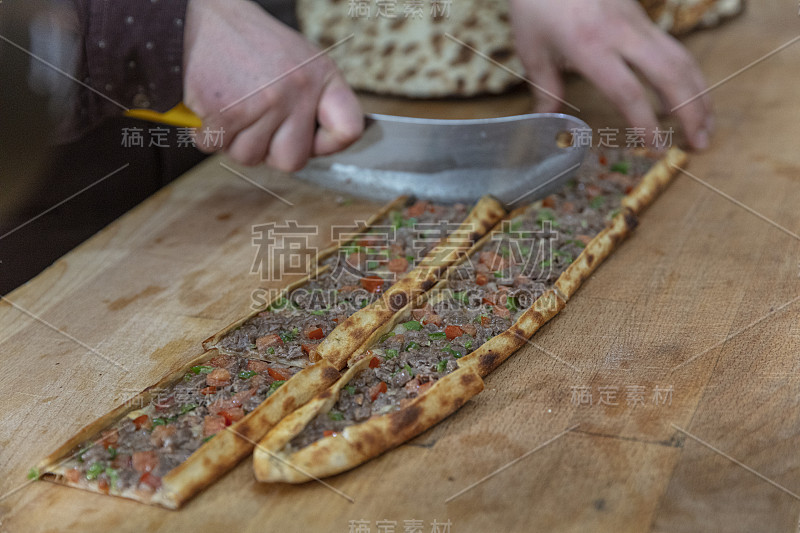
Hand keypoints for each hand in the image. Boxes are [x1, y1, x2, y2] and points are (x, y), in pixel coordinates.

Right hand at [182, 0, 362, 169]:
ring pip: (251, 158)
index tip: (311, 140)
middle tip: (257, 123)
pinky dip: (208, 134)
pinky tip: (213, 106)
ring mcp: (264, 102)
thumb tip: (321, 146)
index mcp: (321, 75)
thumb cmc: (247, 43)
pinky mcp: (227, 112)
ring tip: (233, 106)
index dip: (327, 145)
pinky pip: (217, 148)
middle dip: (270, 151)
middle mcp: (298, 88)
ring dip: (235, 141)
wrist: (198, 18)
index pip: (348, 130)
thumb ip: (314, 100)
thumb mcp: (297, 60)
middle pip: (293, 160)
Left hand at [509, 0, 711, 149]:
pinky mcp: (642, 16)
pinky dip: (688, 76)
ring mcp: (637, 22)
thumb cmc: (537, 3)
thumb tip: (548, 123)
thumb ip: (546, 89)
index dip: (645, 122)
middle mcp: (622, 33)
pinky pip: (673, 48)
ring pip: (681, 58)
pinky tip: (688, 97)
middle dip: (691, 111)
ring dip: (699, 94)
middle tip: (700, 144)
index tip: (656, 146)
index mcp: (590, 46)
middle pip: (670, 74)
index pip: (627, 91)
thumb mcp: (532, 48)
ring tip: (706, 127)